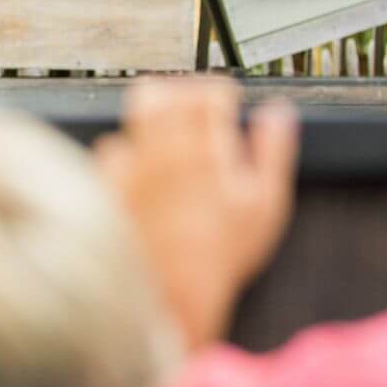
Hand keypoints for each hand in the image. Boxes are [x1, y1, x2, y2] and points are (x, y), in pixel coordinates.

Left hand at [94, 78, 298, 347]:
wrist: (169, 294)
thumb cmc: (220, 256)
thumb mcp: (265, 207)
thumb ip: (272, 153)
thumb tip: (277, 115)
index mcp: (207, 149)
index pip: (211, 93)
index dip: (222, 93)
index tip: (226, 103)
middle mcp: (166, 149)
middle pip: (168, 91)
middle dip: (183, 91)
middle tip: (194, 106)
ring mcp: (133, 163)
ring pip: (136, 111)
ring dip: (154, 112)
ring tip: (166, 126)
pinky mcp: (109, 182)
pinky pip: (111, 147)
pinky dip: (126, 149)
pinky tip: (138, 162)